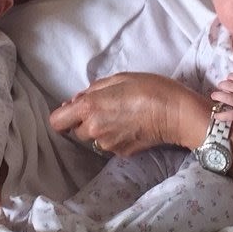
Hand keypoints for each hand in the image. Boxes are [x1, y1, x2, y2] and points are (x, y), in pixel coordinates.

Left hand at [49, 73, 207, 157]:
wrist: (176, 113)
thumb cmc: (149, 89)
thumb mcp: (119, 78)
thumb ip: (93, 90)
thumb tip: (78, 100)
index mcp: (89, 108)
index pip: (56, 121)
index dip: (63, 115)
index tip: (73, 110)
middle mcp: (93, 130)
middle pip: (76, 131)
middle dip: (86, 121)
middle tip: (106, 108)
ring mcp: (107, 144)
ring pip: (94, 139)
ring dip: (101, 130)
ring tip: (122, 116)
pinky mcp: (121, 153)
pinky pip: (110, 145)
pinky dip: (116, 137)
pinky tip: (132, 126)